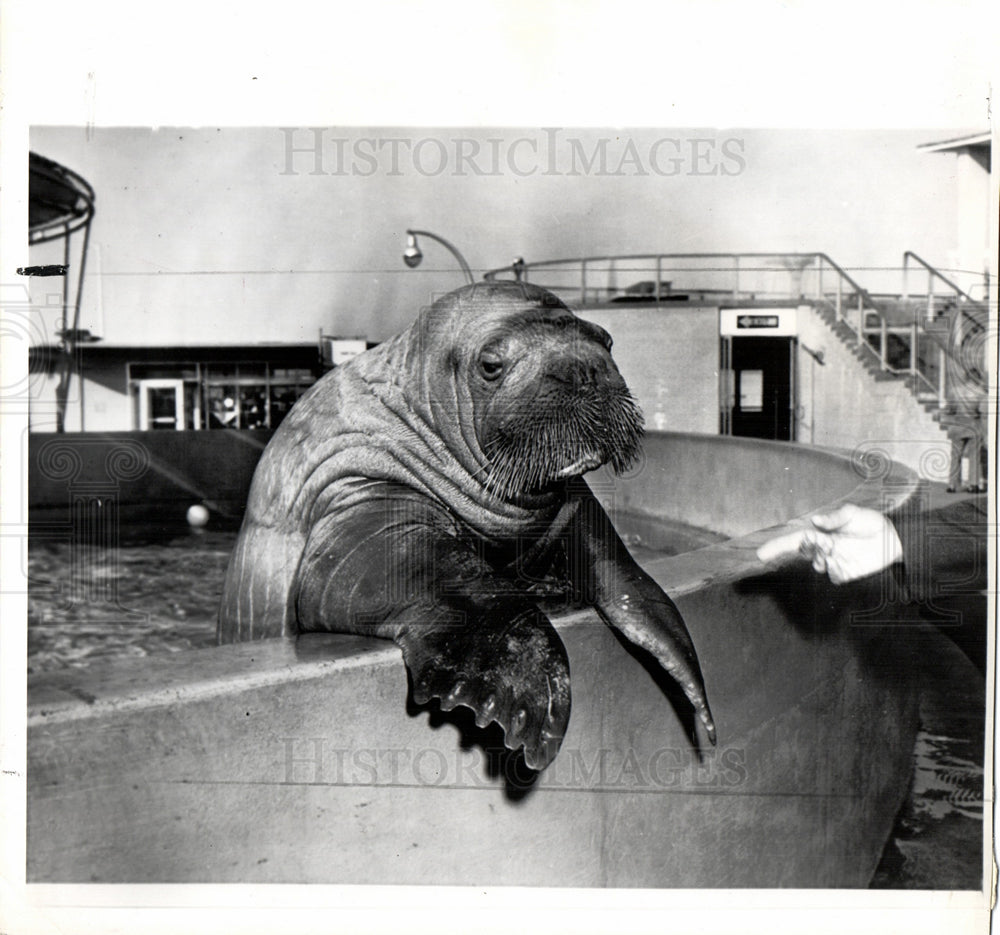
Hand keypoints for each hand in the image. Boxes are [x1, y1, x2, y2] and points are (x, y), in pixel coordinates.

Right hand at [756, 503, 903, 584]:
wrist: (894, 540)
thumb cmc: (871, 522)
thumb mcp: (854, 513)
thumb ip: (834, 517)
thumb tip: (815, 520)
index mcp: (820, 532)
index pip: (793, 539)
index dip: (776, 546)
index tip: (760, 554)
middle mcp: (822, 548)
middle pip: (803, 553)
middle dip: (808, 551)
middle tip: (826, 545)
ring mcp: (832, 562)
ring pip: (817, 566)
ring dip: (823, 561)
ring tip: (840, 551)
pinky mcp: (844, 574)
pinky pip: (833, 576)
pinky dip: (837, 570)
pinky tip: (850, 562)